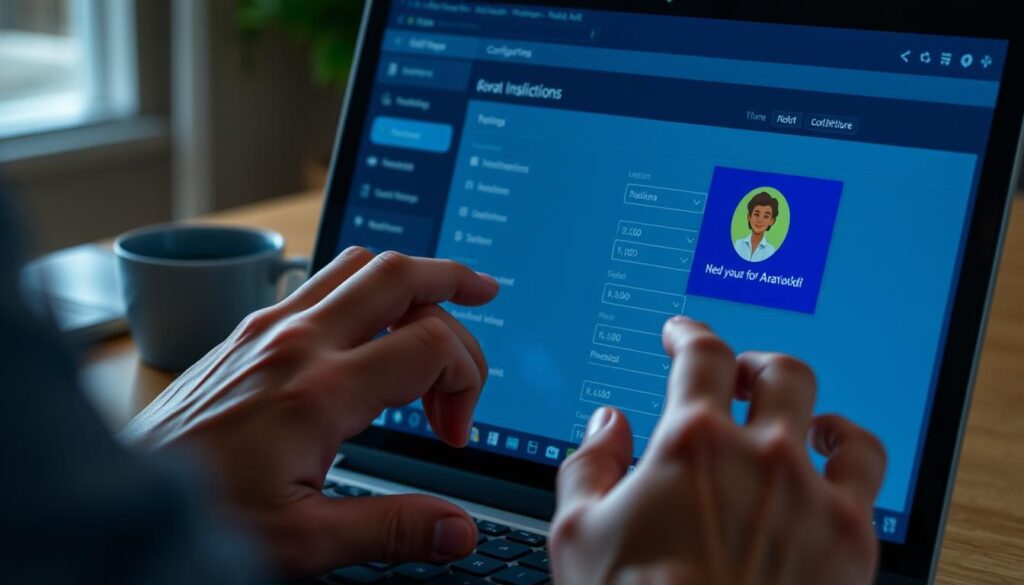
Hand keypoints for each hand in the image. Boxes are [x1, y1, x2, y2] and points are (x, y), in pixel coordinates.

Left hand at [120, 248, 498, 575]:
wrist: (115, 500)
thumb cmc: (201, 517)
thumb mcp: (302, 541)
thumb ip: (392, 529)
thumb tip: (458, 530)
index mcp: (319, 392)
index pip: (430, 346)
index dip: (466, 383)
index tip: (452, 434)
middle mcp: (294, 343)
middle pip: (397, 274)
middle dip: (453, 279)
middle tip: (487, 292)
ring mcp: (266, 329)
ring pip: (355, 263)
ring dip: (405, 275)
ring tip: (434, 298)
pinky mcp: (245, 333)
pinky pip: (316, 281)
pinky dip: (359, 286)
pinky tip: (366, 320)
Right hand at [551, 317, 885, 584]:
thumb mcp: (576, 531)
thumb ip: (589, 463)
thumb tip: (608, 425)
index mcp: (693, 443)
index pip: (702, 356)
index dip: (691, 334)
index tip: (683, 334)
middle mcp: (761, 456)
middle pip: (778, 373)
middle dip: (754, 365)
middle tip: (738, 375)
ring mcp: (813, 496)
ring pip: (831, 418)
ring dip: (811, 407)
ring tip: (801, 416)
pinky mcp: (851, 538)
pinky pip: (867, 472)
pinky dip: (850, 452)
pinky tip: (834, 461)